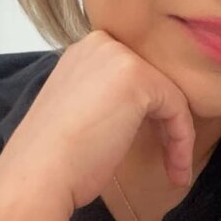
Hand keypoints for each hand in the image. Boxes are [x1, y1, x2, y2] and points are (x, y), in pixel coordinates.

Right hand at [0, 29, 195, 215]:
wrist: (38, 175)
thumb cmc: (55, 159)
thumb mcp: (80, 112)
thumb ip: (105, 98)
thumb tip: (136, 110)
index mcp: (83, 53)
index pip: (133, 74)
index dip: (148, 110)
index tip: (152, 143)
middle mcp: (100, 45)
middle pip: (153, 81)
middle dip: (166, 121)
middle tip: (170, 157)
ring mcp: (118, 58)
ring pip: (168, 95)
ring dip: (177, 136)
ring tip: (176, 171)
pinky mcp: (137, 78)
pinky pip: (177, 107)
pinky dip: (181, 140)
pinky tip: (177, 170)